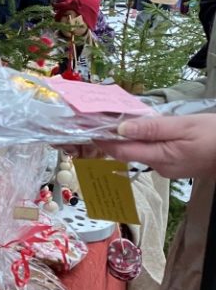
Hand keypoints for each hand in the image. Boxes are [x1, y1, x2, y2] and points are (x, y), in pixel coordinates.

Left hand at [95, 113, 215, 178]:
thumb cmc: (214, 135)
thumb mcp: (184, 126)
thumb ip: (152, 128)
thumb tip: (121, 128)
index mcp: (160, 157)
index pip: (121, 151)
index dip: (102, 141)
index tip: (85, 129)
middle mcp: (160, 167)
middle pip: (127, 153)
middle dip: (111, 139)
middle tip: (96, 121)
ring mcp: (167, 168)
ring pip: (139, 152)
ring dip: (127, 139)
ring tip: (113, 121)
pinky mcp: (173, 165)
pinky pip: (151, 152)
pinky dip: (142, 142)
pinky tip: (140, 130)